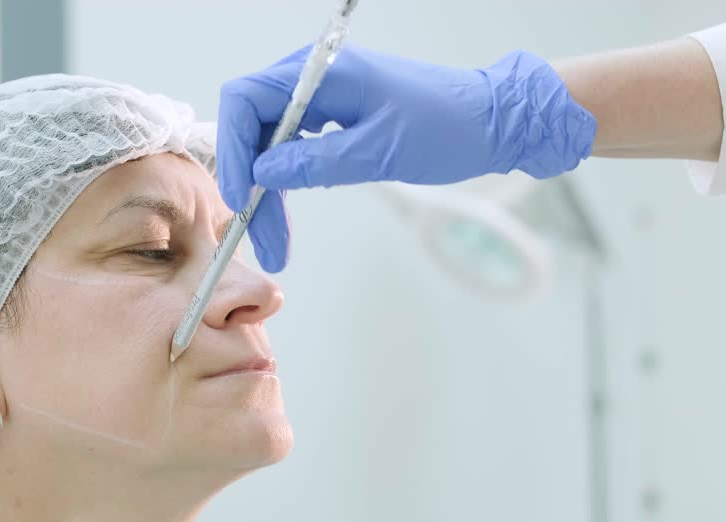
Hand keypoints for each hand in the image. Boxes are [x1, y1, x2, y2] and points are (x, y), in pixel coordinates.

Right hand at [218, 46, 596, 271]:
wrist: (493, 122)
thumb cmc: (447, 127)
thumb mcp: (379, 152)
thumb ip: (316, 162)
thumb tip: (262, 173)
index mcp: (322, 72)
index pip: (246, 99)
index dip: (232, 148)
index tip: (239, 194)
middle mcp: (314, 79)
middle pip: (254, 127)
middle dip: (251, 183)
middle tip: (261, 239)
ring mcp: (323, 98)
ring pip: (271, 145)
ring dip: (268, 192)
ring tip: (276, 244)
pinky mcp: (336, 118)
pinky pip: (294, 148)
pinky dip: (287, 182)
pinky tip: (288, 213)